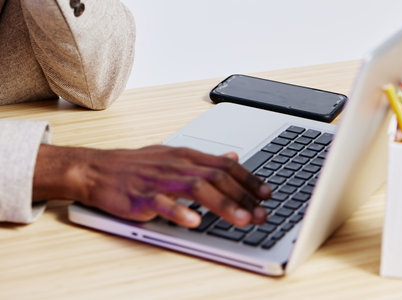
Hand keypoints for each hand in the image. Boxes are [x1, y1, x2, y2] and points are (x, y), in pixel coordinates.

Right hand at [33, 145, 270, 227]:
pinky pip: (161, 203)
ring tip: (240, 220)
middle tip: (261, 214)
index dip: (249, 179)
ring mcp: (159, 180)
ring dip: (221, 204)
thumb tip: (232, 156)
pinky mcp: (140, 196)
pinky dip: (179, 212)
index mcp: (186, 156)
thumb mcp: (174, 156)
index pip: (225, 165)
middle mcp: (177, 165)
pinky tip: (193, 222)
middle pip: (216, 177)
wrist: (99, 169)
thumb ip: (205, 159)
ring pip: (196, 189)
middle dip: (243, 196)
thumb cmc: (138, 165)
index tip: (266, 193)